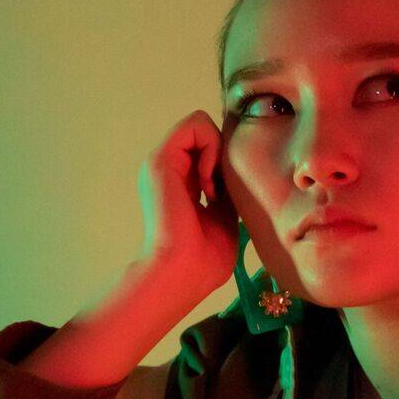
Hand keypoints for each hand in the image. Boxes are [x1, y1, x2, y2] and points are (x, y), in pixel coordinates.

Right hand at [136, 108, 240, 306]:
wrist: (181, 274)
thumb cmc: (202, 262)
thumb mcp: (223, 219)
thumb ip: (227, 194)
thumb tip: (238, 176)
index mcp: (180, 184)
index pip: (209, 151)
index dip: (227, 161)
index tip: (227, 194)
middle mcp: (168, 170)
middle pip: (206, 134)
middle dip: (223, 154)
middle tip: (221, 190)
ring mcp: (162, 163)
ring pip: (200, 124)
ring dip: (217, 150)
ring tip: (213, 187)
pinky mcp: (160, 159)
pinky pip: (194, 125)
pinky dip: (212, 146)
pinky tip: (210, 180)